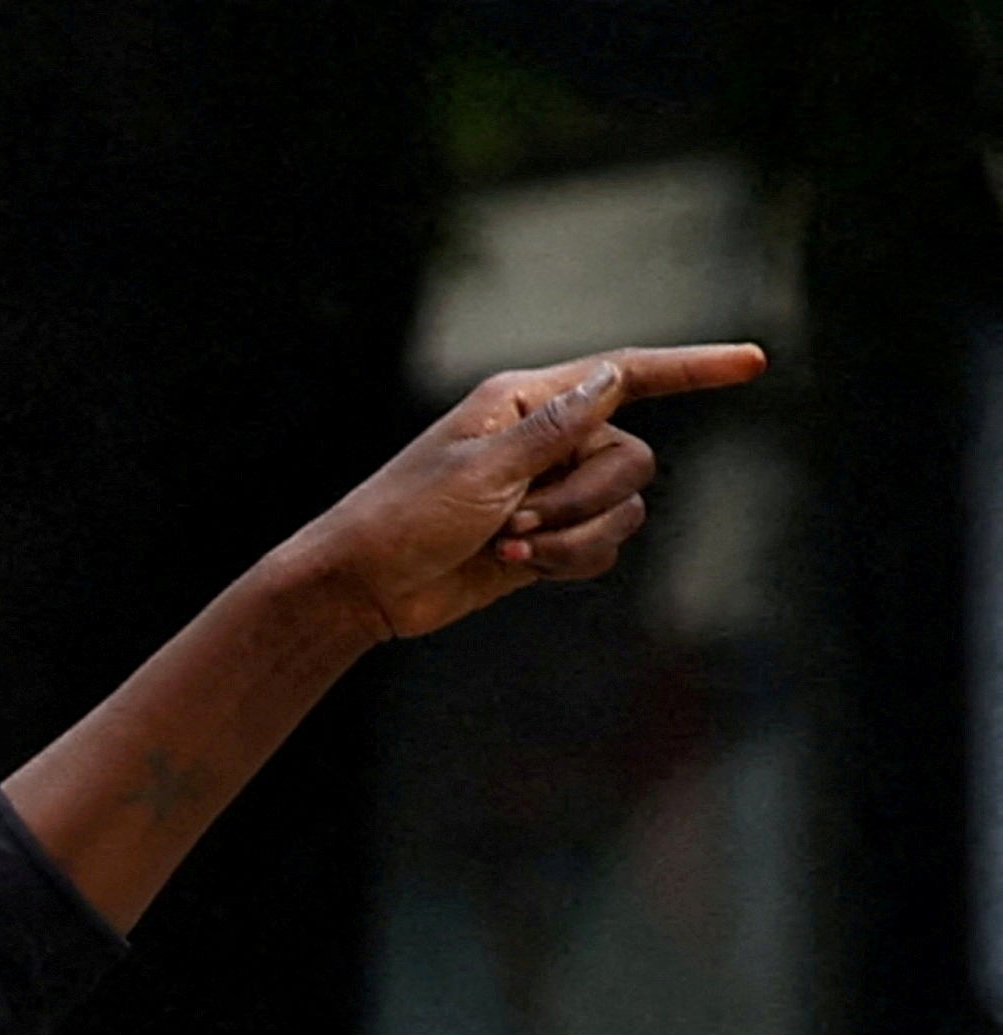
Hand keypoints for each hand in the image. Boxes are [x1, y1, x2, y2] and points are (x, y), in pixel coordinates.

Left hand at [287, 344, 764, 644]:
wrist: (365, 587)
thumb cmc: (403, 517)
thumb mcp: (480, 470)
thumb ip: (554, 429)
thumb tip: (612, 376)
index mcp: (527, 402)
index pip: (628, 373)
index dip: (692, 368)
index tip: (753, 363)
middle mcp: (550, 438)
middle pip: (633, 458)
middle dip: (584, 499)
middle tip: (514, 521)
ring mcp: (553, 488)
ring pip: (625, 506)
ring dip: (573, 535)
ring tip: (509, 546)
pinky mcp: (552, 536)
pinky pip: (606, 545)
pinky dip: (571, 560)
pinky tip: (518, 566)